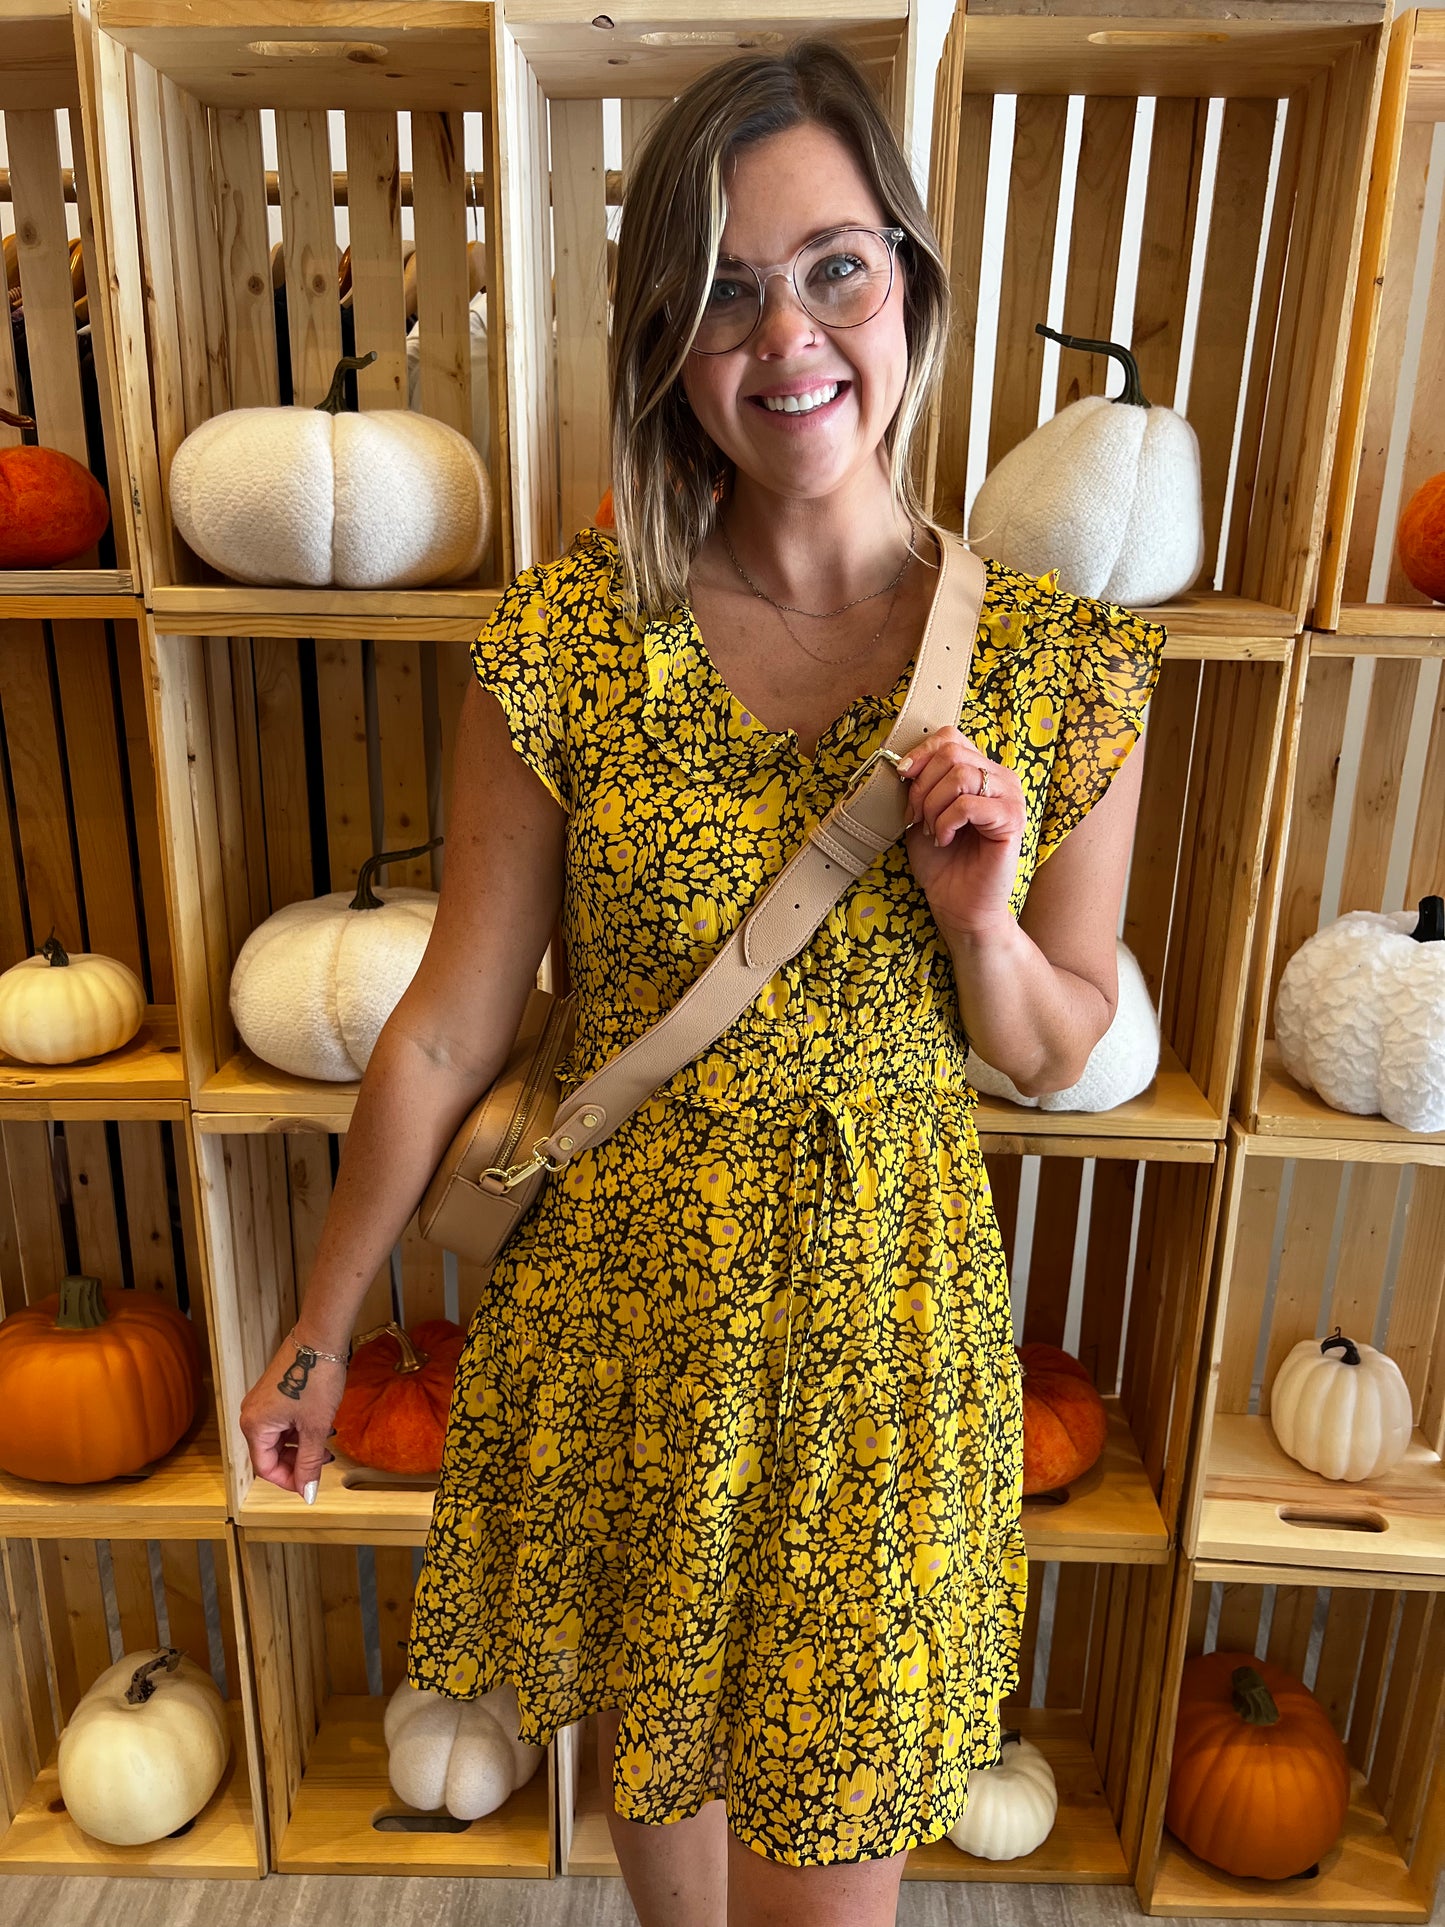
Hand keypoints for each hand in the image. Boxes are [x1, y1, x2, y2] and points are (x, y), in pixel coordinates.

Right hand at [239, 1333, 345, 1501]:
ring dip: (301, 1446)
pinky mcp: (273, 1392)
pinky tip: (320, 1426)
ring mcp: (261, 1402)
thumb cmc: (316, 1378)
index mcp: (254, 1426)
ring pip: (278, 1437)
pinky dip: (299, 1429)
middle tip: (323, 1463)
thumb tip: (306, 1493)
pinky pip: (282, 1421)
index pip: (266, 1468)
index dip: (289, 1480)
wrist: (320, 1338)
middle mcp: (251, 1415)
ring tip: (326, 1444)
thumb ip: (309, 1463)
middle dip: (297, 1462)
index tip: (310, 1486)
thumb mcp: (315, 1427)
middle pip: (270, 1453)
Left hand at [897, 729, 1024, 941]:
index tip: (902, 778)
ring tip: (933, 831)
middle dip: (922, 786)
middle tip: (917, 818)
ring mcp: (1011, 797)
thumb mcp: (921, 813)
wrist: (958, 905)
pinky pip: (968, 804)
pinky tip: (945, 840)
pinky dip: (947, 822)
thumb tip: (901, 759)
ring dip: (933, 806)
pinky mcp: (1013, 820)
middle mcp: (1001, 778)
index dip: (921, 753)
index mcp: (982, 770)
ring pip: (960, 775)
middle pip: (952, 753)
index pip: (951, 736)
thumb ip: (918, 783)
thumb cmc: (941, 861)